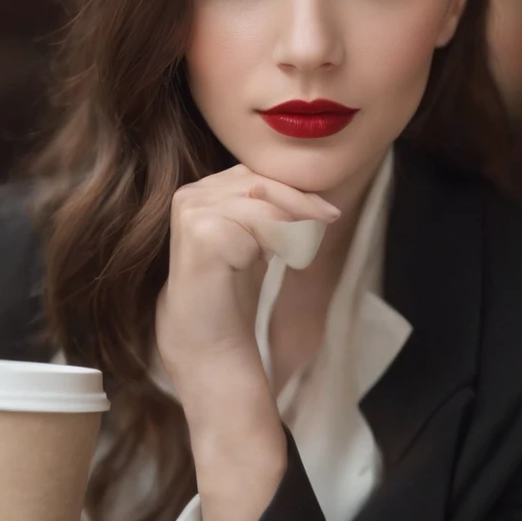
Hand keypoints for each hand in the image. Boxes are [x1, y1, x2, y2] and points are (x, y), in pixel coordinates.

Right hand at [156, 164, 338, 429]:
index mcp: (201, 194)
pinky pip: (260, 220)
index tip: (327, 212)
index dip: (293, 189)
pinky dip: (281, 238)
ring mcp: (191, 211)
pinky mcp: (201, 230)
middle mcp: (190, 195)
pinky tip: (278, 261)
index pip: (255, 173)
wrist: (209, 347)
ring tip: (302, 250)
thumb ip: (268, 210)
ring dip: (295, 220)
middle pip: (260, 179)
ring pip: (262, 197)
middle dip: (300, 200)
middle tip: (331, 219)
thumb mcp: (255, 242)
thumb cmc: (231, 298)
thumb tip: (310, 188)